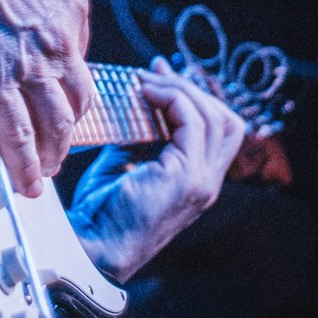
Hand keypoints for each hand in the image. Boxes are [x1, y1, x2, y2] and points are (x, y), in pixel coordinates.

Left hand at [68, 57, 245, 279]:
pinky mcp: (187, 179)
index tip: (158, 73)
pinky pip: (192, 122)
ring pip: (214, 116)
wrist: (92, 246)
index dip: (193, 97)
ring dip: (180, 90)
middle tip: (155, 71)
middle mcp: (207, 183)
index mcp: (197, 181)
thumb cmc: (99, 212)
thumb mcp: (120, 165)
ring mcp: (202, 182)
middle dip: (192, 88)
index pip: (217, 130)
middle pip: (226, 120)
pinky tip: (146, 92)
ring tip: (147, 81)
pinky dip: (172, 99)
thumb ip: (135, 139)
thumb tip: (132, 106)